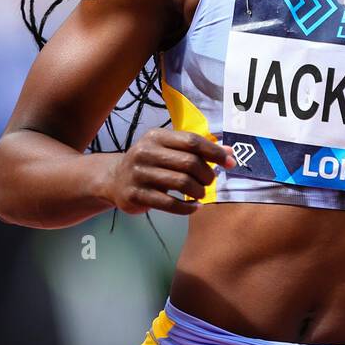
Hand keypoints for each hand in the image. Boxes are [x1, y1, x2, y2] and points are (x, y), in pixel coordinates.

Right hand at [102, 128, 234, 215]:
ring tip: (200, 194)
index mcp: (156, 137)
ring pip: (181, 183)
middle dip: (207, 174)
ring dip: (198, 191)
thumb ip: (197, 150)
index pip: (192, 141)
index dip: (215, 152)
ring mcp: (139, 174)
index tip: (230, 162)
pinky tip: (194, 207)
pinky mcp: (135, 195)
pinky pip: (169, 203)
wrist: (114, 179)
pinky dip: (187, 207)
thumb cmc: (151, 163)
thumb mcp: (169, 150)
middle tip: (209, 182)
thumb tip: (230, 153)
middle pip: (189, 162)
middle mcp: (145, 152)